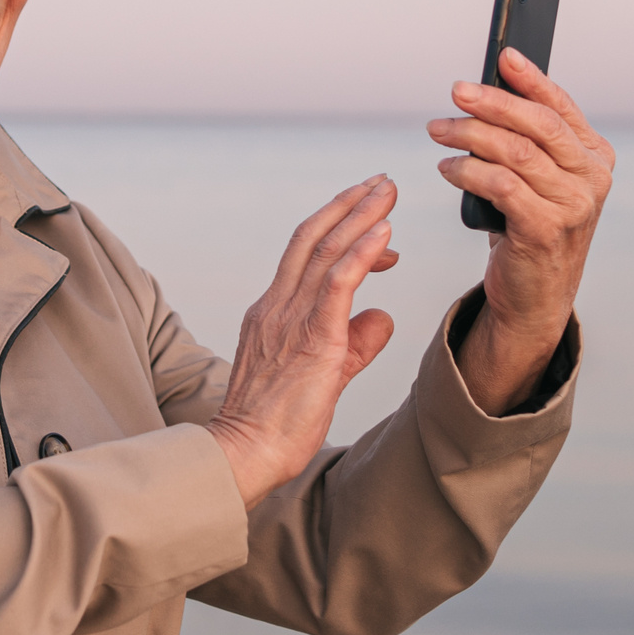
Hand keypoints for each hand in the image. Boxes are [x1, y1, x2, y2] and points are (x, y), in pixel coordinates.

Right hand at [205, 176, 400, 510]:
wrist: (245, 453)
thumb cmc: (276, 423)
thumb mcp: (325, 373)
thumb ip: (354, 342)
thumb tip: (382, 317)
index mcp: (273, 311)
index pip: (307, 256)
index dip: (341, 232)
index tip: (376, 226)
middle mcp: (277, 305)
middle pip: (313, 238)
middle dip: (350, 204)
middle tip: (382, 181)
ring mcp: (289, 319)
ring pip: (326, 252)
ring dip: (361, 216)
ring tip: (388, 190)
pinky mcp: (309, 338)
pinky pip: (336, 284)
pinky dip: (360, 253)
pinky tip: (383, 231)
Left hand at [427, 48, 613, 412]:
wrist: (536, 295)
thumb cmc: (531, 227)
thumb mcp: (539, 179)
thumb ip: (527, 140)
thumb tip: (486, 91)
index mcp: (595, 157)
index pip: (561, 107)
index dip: (532, 79)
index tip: (503, 56)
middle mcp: (592, 179)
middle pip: (539, 125)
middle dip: (494, 102)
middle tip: (457, 92)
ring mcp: (573, 207)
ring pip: (517, 153)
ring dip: (471, 135)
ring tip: (439, 130)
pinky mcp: (544, 231)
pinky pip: (501, 186)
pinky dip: (468, 171)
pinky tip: (448, 168)